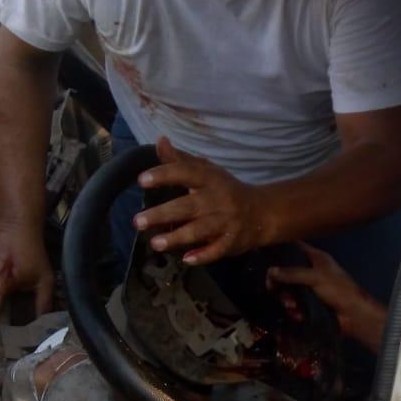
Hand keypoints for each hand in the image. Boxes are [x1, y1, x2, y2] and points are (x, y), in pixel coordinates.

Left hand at [134, 137, 274, 265]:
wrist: (262, 212)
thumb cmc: (226, 190)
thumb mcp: (207, 172)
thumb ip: (181, 160)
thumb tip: (160, 141)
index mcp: (210, 179)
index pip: (186, 173)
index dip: (164, 175)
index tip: (142, 180)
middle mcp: (218, 200)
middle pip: (188, 206)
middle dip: (162, 214)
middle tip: (138, 221)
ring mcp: (226, 222)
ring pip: (200, 230)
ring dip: (178, 237)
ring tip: (155, 243)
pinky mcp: (232, 242)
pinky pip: (217, 250)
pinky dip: (203, 256)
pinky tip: (186, 259)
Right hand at [267, 244, 386, 353]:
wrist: (355, 316)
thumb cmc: (339, 290)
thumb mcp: (315, 277)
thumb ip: (292, 273)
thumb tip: (270, 271)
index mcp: (316, 258)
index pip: (294, 247)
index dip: (280, 250)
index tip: (264, 256)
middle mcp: (312, 270)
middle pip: (286, 272)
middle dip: (280, 283)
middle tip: (274, 291)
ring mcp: (311, 288)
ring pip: (289, 290)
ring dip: (287, 299)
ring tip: (293, 307)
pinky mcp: (311, 304)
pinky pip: (295, 304)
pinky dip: (295, 311)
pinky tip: (298, 315)